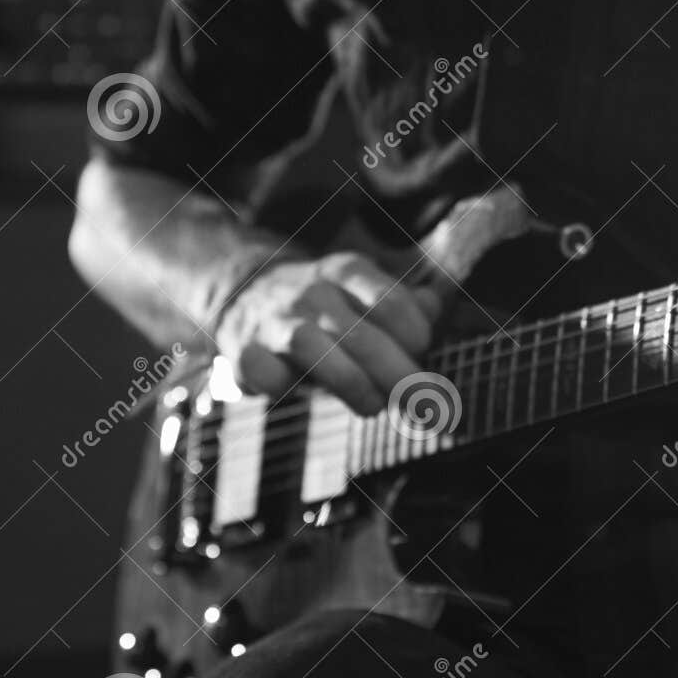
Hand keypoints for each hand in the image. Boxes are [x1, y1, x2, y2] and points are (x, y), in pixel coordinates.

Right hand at [214, 252, 440, 412]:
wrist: (245, 290)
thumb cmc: (323, 306)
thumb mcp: (363, 291)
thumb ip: (404, 305)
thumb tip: (434, 307)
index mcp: (346, 271)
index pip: (392, 303)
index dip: (416, 338)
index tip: (422, 357)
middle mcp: (312, 291)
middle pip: (363, 336)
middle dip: (400, 378)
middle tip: (422, 406)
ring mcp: (275, 320)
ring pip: (314, 349)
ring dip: (352, 385)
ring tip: (373, 406)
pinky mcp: (243, 349)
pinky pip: (262, 370)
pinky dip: (280, 385)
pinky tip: (298, 391)